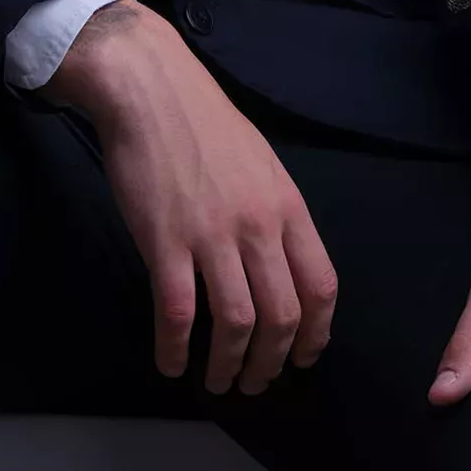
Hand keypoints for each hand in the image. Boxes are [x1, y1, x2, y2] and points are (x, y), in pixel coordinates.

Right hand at [81, 13, 338, 394]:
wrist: (150, 88)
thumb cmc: (204, 122)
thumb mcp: (259, 162)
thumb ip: (274, 213)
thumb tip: (280, 264)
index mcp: (287, 205)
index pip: (320, 286)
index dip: (315, 334)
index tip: (303, 356)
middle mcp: (257, 225)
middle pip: (282, 316)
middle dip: (272, 363)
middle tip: (256, 382)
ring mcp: (211, 235)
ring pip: (236, 324)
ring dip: (228, 366)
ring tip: (218, 382)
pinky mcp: (165, 242)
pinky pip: (178, 314)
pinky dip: (177, 350)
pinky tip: (171, 363)